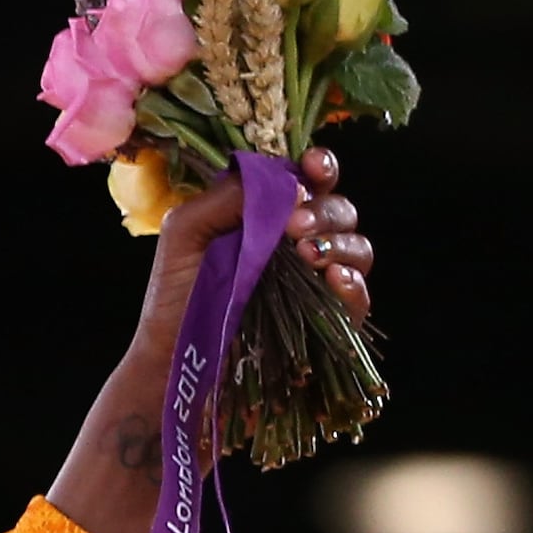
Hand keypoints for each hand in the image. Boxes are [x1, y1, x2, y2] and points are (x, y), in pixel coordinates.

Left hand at [49, 142, 376, 532]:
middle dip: (325, 210)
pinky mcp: (328, 322)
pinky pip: (359, 296)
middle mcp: (301, 244)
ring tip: (309, 254)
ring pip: (358, 246)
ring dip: (341, 243)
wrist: (173, 364)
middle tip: (296, 226)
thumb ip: (224, 196)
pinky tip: (332, 279)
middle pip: (340, 209)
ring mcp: (318, 283)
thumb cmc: (174, 299)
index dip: (321, 167)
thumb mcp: (185, 235)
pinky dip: (352, 283)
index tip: (313, 167)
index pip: (312, 180)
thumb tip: (283, 176)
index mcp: (271, 216)